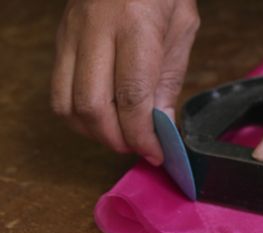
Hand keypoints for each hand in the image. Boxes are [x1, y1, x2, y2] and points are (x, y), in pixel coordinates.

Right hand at [51, 0, 199, 164]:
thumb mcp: (182, 29)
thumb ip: (169, 78)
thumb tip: (160, 125)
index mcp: (134, 26)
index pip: (131, 96)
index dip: (142, 134)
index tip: (156, 153)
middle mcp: (95, 31)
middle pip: (93, 107)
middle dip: (117, 139)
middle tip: (139, 147)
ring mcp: (71, 35)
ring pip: (67, 104)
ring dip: (95, 132)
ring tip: (122, 135)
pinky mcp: (60, 40)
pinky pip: (58, 91)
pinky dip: (78, 117)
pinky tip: (102, 118)